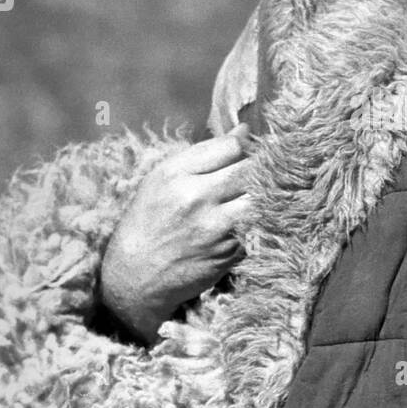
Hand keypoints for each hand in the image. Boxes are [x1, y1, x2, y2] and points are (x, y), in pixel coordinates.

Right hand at [99, 124, 253, 342]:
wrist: (136, 275)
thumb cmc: (148, 221)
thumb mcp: (163, 179)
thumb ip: (205, 153)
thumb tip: (243, 131)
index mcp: (177, 174)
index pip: (232, 146)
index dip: (249, 145)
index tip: (254, 149)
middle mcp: (197, 198)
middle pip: (252, 170)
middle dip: (265, 166)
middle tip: (271, 167)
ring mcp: (216, 228)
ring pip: (262, 198)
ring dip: (268, 193)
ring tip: (267, 192)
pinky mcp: (230, 253)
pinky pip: (259, 227)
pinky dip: (264, 219)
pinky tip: (258, 217)